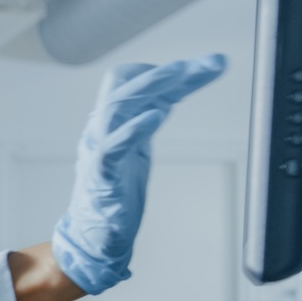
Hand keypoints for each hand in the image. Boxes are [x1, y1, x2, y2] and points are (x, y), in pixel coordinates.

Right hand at [52, 54, 226, 295]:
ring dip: (151, 87)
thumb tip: (178, 86)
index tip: (207, 66)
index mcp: (111, 121)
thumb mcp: (140, 145)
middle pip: (126, 84)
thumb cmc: (116, 190)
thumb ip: (152, 116)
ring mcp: (98, 150)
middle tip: (206, 64)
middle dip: (167, 71)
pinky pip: (112, 146)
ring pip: (117, 105)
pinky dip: (134, 127)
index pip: (134, 80)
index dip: (170, 70)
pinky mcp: (101, 177)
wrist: (94, 236)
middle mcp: (101, 128)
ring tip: (181, 75)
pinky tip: (157, 115)